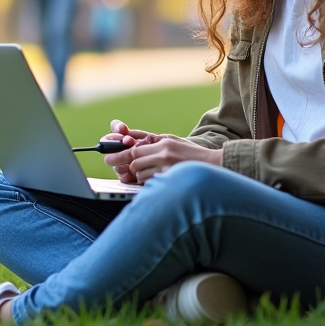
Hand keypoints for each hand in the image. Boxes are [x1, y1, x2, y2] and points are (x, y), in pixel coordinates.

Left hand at [102, 119, 221, 184]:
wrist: (215, 166)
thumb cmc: (193, 154)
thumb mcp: (174, 141)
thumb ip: (154, 141)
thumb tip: (132, 143)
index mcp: (164, 143)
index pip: (135, 149)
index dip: (120, 155)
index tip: (109, 158)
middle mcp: (165, 154)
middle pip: (135, 163)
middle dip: (129, 168)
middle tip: (123, 171)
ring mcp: (168, 168)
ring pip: (141, 175)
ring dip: (140, 177)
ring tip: (148, 175)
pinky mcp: (171, 180)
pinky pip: (151, 184)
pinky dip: (149, 184)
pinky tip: (156, 181)